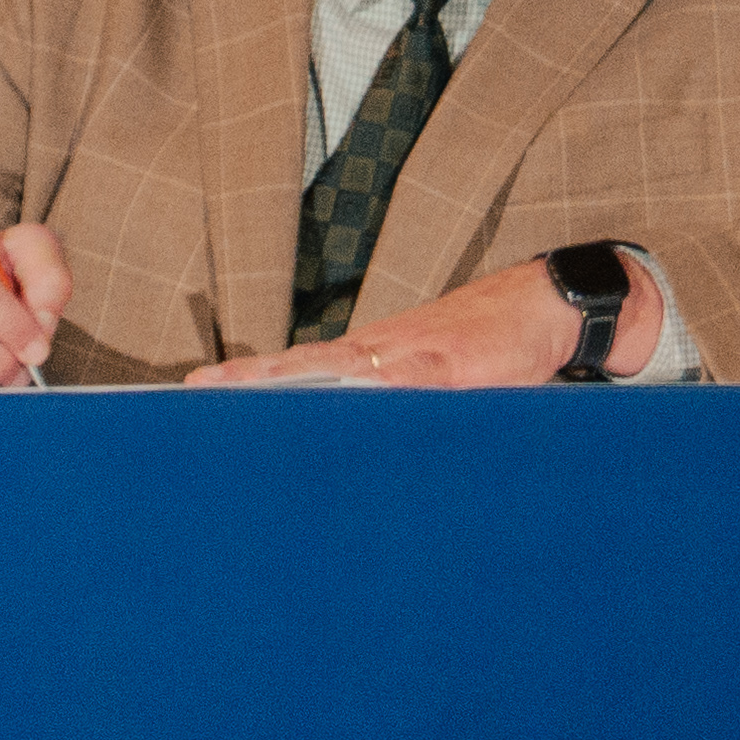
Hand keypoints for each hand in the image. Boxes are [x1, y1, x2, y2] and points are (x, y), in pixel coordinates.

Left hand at [187, 257, 605, 390]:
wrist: (541, 304)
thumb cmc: (480, 343)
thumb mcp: (425, 368)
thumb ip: (388, 397)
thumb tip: (349, 435)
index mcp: (369, 356)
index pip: (296, 368)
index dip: (249, 378)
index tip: (199, 388)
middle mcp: (381, 352)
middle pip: (305, 369)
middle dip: (253, 383)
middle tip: (200, 393)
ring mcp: (415, 359)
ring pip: (345, 376)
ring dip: (298, 389)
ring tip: (250, 405)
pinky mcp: (453, 371)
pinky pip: (408, 390)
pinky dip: (380, 401)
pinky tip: (356, 414)